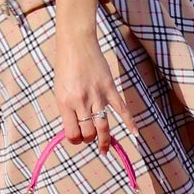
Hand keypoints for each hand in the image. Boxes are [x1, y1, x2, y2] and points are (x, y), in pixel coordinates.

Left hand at [53, 31, 124, 150]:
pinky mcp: (110, 88)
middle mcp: (81, 101)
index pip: (72, 133)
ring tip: (104, 149)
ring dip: (104, 140)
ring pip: (103, 126)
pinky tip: (134, 133)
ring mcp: (97, 95)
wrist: (76, 44)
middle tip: (89, 136)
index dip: (75, 139)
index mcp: (65, 103)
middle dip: (89, 139)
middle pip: (89, 133)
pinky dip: (129, 122)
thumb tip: (76, 128)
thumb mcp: (59, 90)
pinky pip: (122, 109)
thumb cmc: (64, 67)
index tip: (76, 137)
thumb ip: (67, 109)